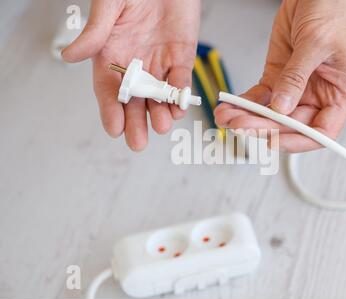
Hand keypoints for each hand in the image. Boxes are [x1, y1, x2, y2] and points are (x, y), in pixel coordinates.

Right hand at [63, 0, 200, 150]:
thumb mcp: (108, 7)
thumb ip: (94, 33)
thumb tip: (68, 56)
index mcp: (111, 55)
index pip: (108, 89)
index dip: (111, 110)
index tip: (114, 128)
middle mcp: (135, 65)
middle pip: (134, 101)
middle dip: (136, 122)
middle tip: (138, 142)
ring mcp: (159, 63)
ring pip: (158, 96)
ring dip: (160, 112)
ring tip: (161, 125)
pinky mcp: (181, 58)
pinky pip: (180, 81)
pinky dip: (179, 95)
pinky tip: (178, 108)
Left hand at [215, 0, 345, 152]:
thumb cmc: (332, 14)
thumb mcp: (316, 44)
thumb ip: (297, 77)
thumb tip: (281, 107)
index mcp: (340, 95)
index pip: (321, 132)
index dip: (298, 141)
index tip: (274, 141)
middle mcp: (318, 97)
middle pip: (290, 125)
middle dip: (264, 127)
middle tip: (241, 126)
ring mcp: (296, 90)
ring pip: (271, 114)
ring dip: (249, 118)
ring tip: (228, 118)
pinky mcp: (277, 79)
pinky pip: (259, 98)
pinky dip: (244, 103)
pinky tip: (231, 106)